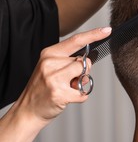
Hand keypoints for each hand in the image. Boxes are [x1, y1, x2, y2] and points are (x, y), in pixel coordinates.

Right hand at [0, 27, 110, 141]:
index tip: (107, 30)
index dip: (94, 34)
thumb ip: (69, 61)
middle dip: (82, 72)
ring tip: (66, 88)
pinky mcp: (59, 93)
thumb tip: (88, 60)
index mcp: (49, 53)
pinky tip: (66, 98)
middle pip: (84, 61)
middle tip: (67, 81)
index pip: (76, 40)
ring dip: (81, 84)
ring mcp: (54, 78)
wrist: (27, 111)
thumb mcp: (51, 68)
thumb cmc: (43, 89)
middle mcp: (50, 63)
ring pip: (84, 74)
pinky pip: (83, 92)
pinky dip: (80, 97)